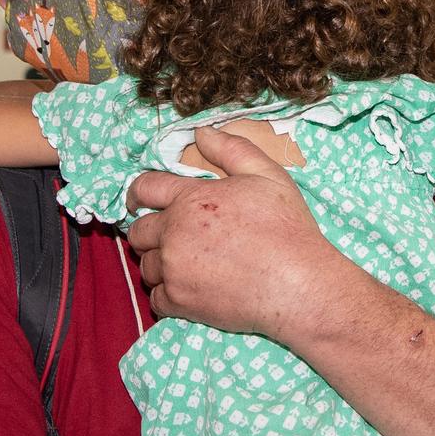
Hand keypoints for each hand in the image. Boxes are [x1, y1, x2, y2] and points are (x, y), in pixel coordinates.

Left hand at [125, 127, 346, 340]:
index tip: (138, 200)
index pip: (145, 188)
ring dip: (160, 263)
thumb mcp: (266, 176)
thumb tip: (202, 132)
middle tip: (171, 235)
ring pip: (146, 266)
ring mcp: (174, 271)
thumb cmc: (286, 228)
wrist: (297, 284)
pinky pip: (157, 299)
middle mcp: (174, 234)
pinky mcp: (180, 303)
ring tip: (185, 263)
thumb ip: (231, 149)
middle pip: (139, 231)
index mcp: (190, 199)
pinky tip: (190, 288)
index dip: (137, 192)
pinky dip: (169, 293)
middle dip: (150, 231)